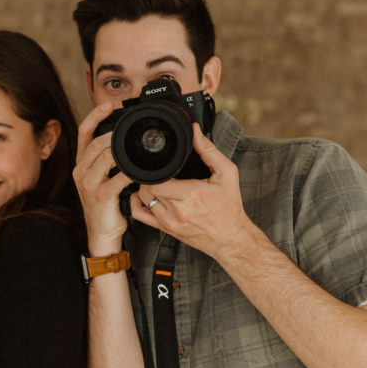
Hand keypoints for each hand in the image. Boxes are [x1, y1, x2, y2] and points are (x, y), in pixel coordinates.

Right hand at [73, 103, 133, 253]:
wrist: (102, 233)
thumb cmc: (107, 206)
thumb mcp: (102, 179)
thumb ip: (109, 161)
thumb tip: (125, 142)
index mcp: (81, 164)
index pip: (83, 133)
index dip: (95, 116)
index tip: (109, 104)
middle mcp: (81, 172)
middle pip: (95, 143)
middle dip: (113, 133)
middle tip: (129, 128)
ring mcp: (88, 184)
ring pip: (104, 157)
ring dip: (121, 150)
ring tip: (134, 147)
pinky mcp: (101, 196)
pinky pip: (117, 177)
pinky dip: (130, 171)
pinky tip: (139, 170)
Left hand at [129, 125, 251, 259]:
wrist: (230, 237)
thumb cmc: (229, 207)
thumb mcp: (226, 173)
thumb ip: (209, 150)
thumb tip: (195, 131)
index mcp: (191, 194)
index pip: (157, 181)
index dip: (154, 169)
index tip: (160, 162)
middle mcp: (177, 210)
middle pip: (147, 188)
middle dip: (149, 176)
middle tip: (157, 170)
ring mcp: (169, 222)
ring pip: (142, 198)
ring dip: (144, 187)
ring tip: (155, 181)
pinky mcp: (166, 229)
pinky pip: (140, 216)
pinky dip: (136, 203)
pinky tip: (144, 196)